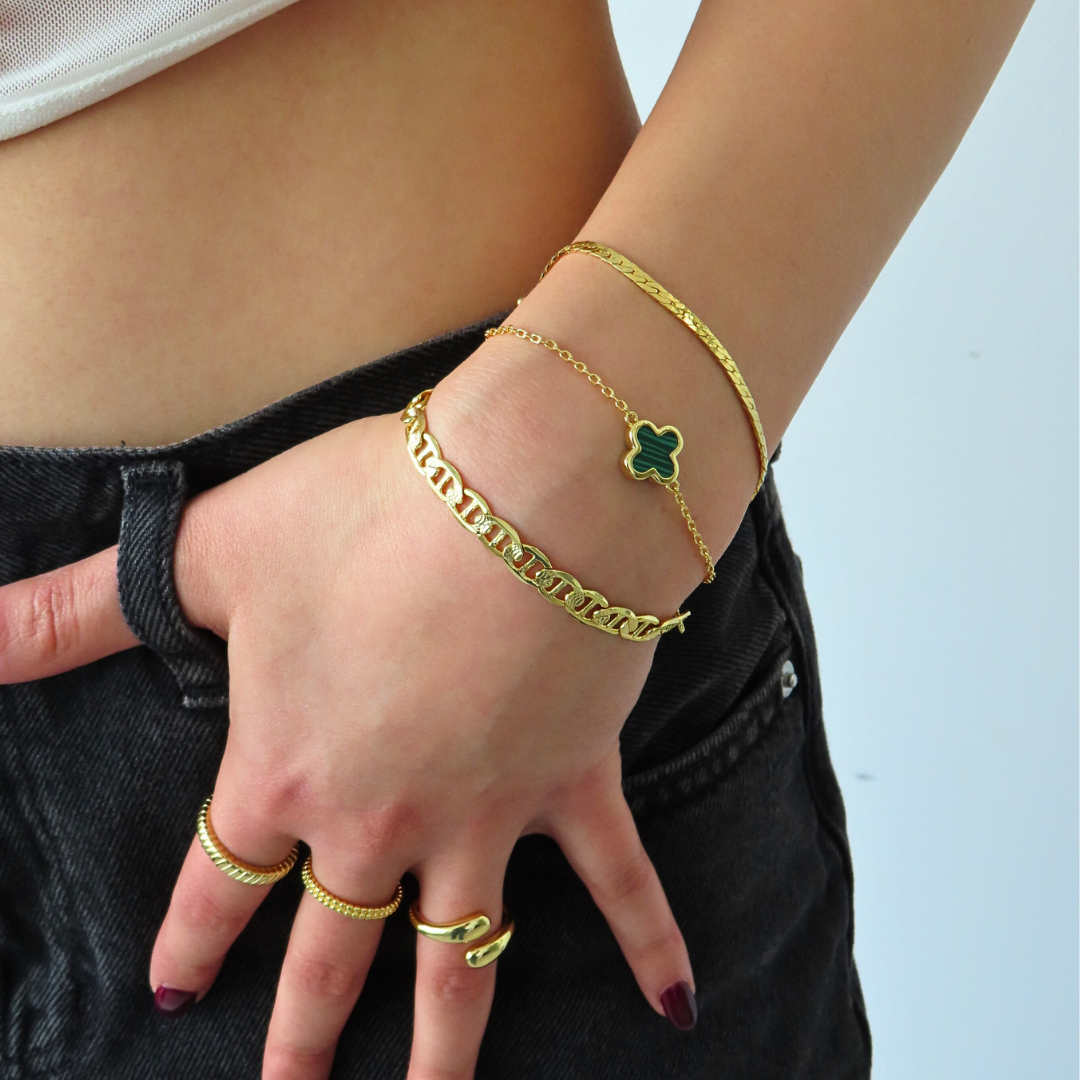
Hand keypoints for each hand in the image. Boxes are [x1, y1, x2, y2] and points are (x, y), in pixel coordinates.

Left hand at [0, 361, 698, 1078]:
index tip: (176, 992)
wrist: (520, 499)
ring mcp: (485, 816)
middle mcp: (380, 821)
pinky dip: (649, 942)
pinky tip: (676, 1006)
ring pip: (461, 962)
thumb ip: (75, 609)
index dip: (191, 938)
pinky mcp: (572, 783)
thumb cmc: (362, 515)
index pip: (219, 882)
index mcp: (284, 770)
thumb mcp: (208, 553)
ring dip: (445, 1049)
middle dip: (301, 1030)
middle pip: (331, 951)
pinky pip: (617, 881)